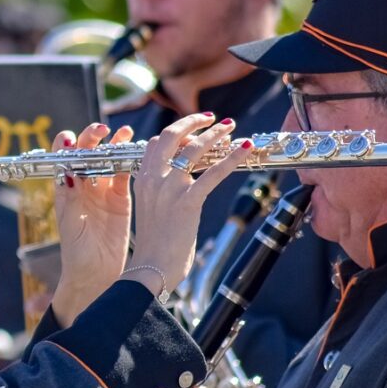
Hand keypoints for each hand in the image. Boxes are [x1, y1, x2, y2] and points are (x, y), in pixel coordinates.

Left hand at [51, 122, 134, 326]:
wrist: (96, 274)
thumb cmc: (76, 252)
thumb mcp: (70, 223)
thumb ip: (70, 197)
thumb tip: (65, 169)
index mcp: (67, 189)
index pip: (64, 158)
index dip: (67, 144)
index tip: (72, 137)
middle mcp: (84, 185)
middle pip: (89, 153)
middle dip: (94, 138)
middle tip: (102, 130)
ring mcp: (104, 190)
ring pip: (110, 159)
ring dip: (116, 144)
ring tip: (124, 133)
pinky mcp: (122, 199)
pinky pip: (127, 174)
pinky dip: (132, 162)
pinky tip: (138, 151)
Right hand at [126, 113, 252, 295]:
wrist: (150, 269)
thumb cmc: (154, 246)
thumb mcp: (150, 211)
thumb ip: (159, 193)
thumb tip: (178, 186)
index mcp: (142, 180)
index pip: (157, 143)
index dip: (177, 133)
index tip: (193, 131)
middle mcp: (153, 179)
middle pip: (173, 136)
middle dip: (194, 122)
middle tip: (212, 118)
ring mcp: (169, 189)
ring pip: (195, 149)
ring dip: (216, 134)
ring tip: (231, 127)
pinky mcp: (187, 202)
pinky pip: (213, 172)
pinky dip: (232, 157)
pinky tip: (245, 147)